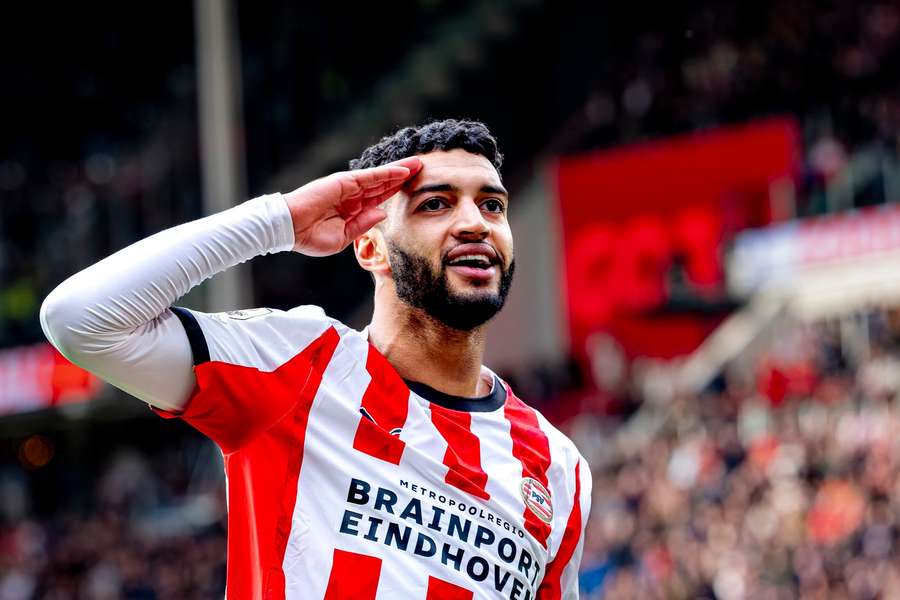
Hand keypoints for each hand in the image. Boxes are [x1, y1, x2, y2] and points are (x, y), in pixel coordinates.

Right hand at [284, 156, 421, 255]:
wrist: (290, 228)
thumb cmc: (311, 237)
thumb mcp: (343, 237)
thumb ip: (363, 225)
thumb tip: (382, 214)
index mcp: (352, 210)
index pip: (378, 199)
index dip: (395, 192)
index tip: (412, 188)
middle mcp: (352, 196)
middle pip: (383, 184)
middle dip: (402, 177)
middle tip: (422, 170)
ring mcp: (349, 187)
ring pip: (380, 177)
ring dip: (400, 170)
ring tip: (419, 164)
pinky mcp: (344, 181)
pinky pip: (371, 176)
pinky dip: (388, 172)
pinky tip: (404, 169)